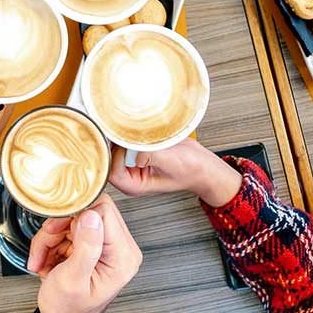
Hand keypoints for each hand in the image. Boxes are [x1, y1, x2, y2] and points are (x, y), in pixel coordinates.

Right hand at [28, 194, 141, 312]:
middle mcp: (118, 249)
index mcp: (123, 257)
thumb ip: (85, 247)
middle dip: (58, 227)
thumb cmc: (69, 310)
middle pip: (87, 211)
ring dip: (50, 237)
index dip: (77, 213)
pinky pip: (66, 228)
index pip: (105, 211)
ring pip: (71, 219)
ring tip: (43, 259)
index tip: (57, 226)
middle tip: (46, 245)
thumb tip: (92, 215)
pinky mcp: (89, 244)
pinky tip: (47, 259)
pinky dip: (50, 242)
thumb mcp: (73, 280)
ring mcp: (103, 245)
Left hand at [108, 139, 241, 207]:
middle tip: (124, 129)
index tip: (128, 144)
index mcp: (134, 186)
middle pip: (109, 158)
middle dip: (116, 143)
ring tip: (131, 128)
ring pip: (115, 147)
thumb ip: (150, 156)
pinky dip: (128, 133)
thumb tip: (135, 148)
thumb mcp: (171, 162)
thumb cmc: (191, 169)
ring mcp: (132, 163)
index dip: (117, 156)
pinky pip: (124, 140)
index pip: (112, 171)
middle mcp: (129, 175)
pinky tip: (135, 127)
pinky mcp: (137, 151)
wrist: (204, 164)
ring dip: (121, 136)